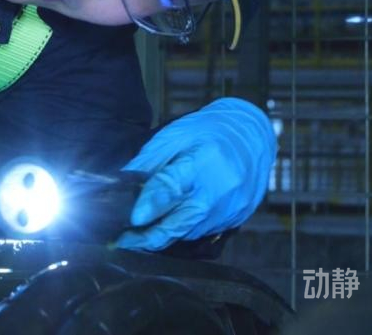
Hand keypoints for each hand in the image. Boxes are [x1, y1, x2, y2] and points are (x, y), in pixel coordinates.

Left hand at [115, 97, 275, 251]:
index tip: (131, 219)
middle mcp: (219, 190)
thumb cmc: (208, 131)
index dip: (150, 205)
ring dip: (162, 235)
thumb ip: (148, 162)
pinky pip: (201, 232)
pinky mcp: (235, 220)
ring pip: (187, 232)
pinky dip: (181, 230)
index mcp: (202, 161)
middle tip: (121, 240)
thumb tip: (119, 184)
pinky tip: (166, 225)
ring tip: (136, 235)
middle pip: (179, 222)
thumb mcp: (174, 135)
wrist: (253, 136)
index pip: (172, 187)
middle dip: (148, 236)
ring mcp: (230, 209)